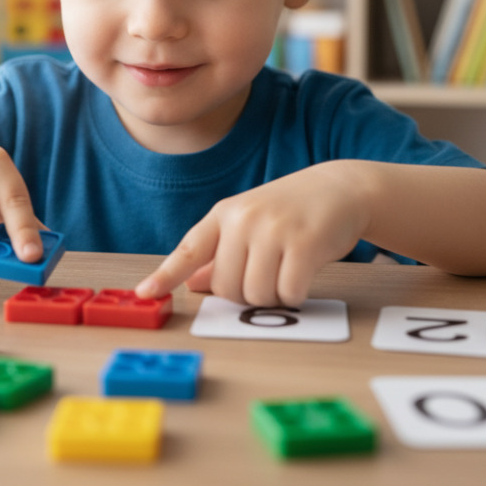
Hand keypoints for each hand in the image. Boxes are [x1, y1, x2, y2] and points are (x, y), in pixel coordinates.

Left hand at [134, 162, 370, 305]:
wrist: (340, 188)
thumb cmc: (291, 211)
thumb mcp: (250, 225)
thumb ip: (222, 254)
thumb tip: (193, 283)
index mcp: (224, 214)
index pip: (189, 249)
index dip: (165, 275)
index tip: (145, 293)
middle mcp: (244, 219)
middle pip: (227, 288)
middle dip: (247, 295)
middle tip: (268, 274)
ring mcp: (273, 229)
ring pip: (256, 295)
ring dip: (273, 296)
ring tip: (287, 270)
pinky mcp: (304, 243)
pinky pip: (288, 293)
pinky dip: (296, 295)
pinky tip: (304, 274)